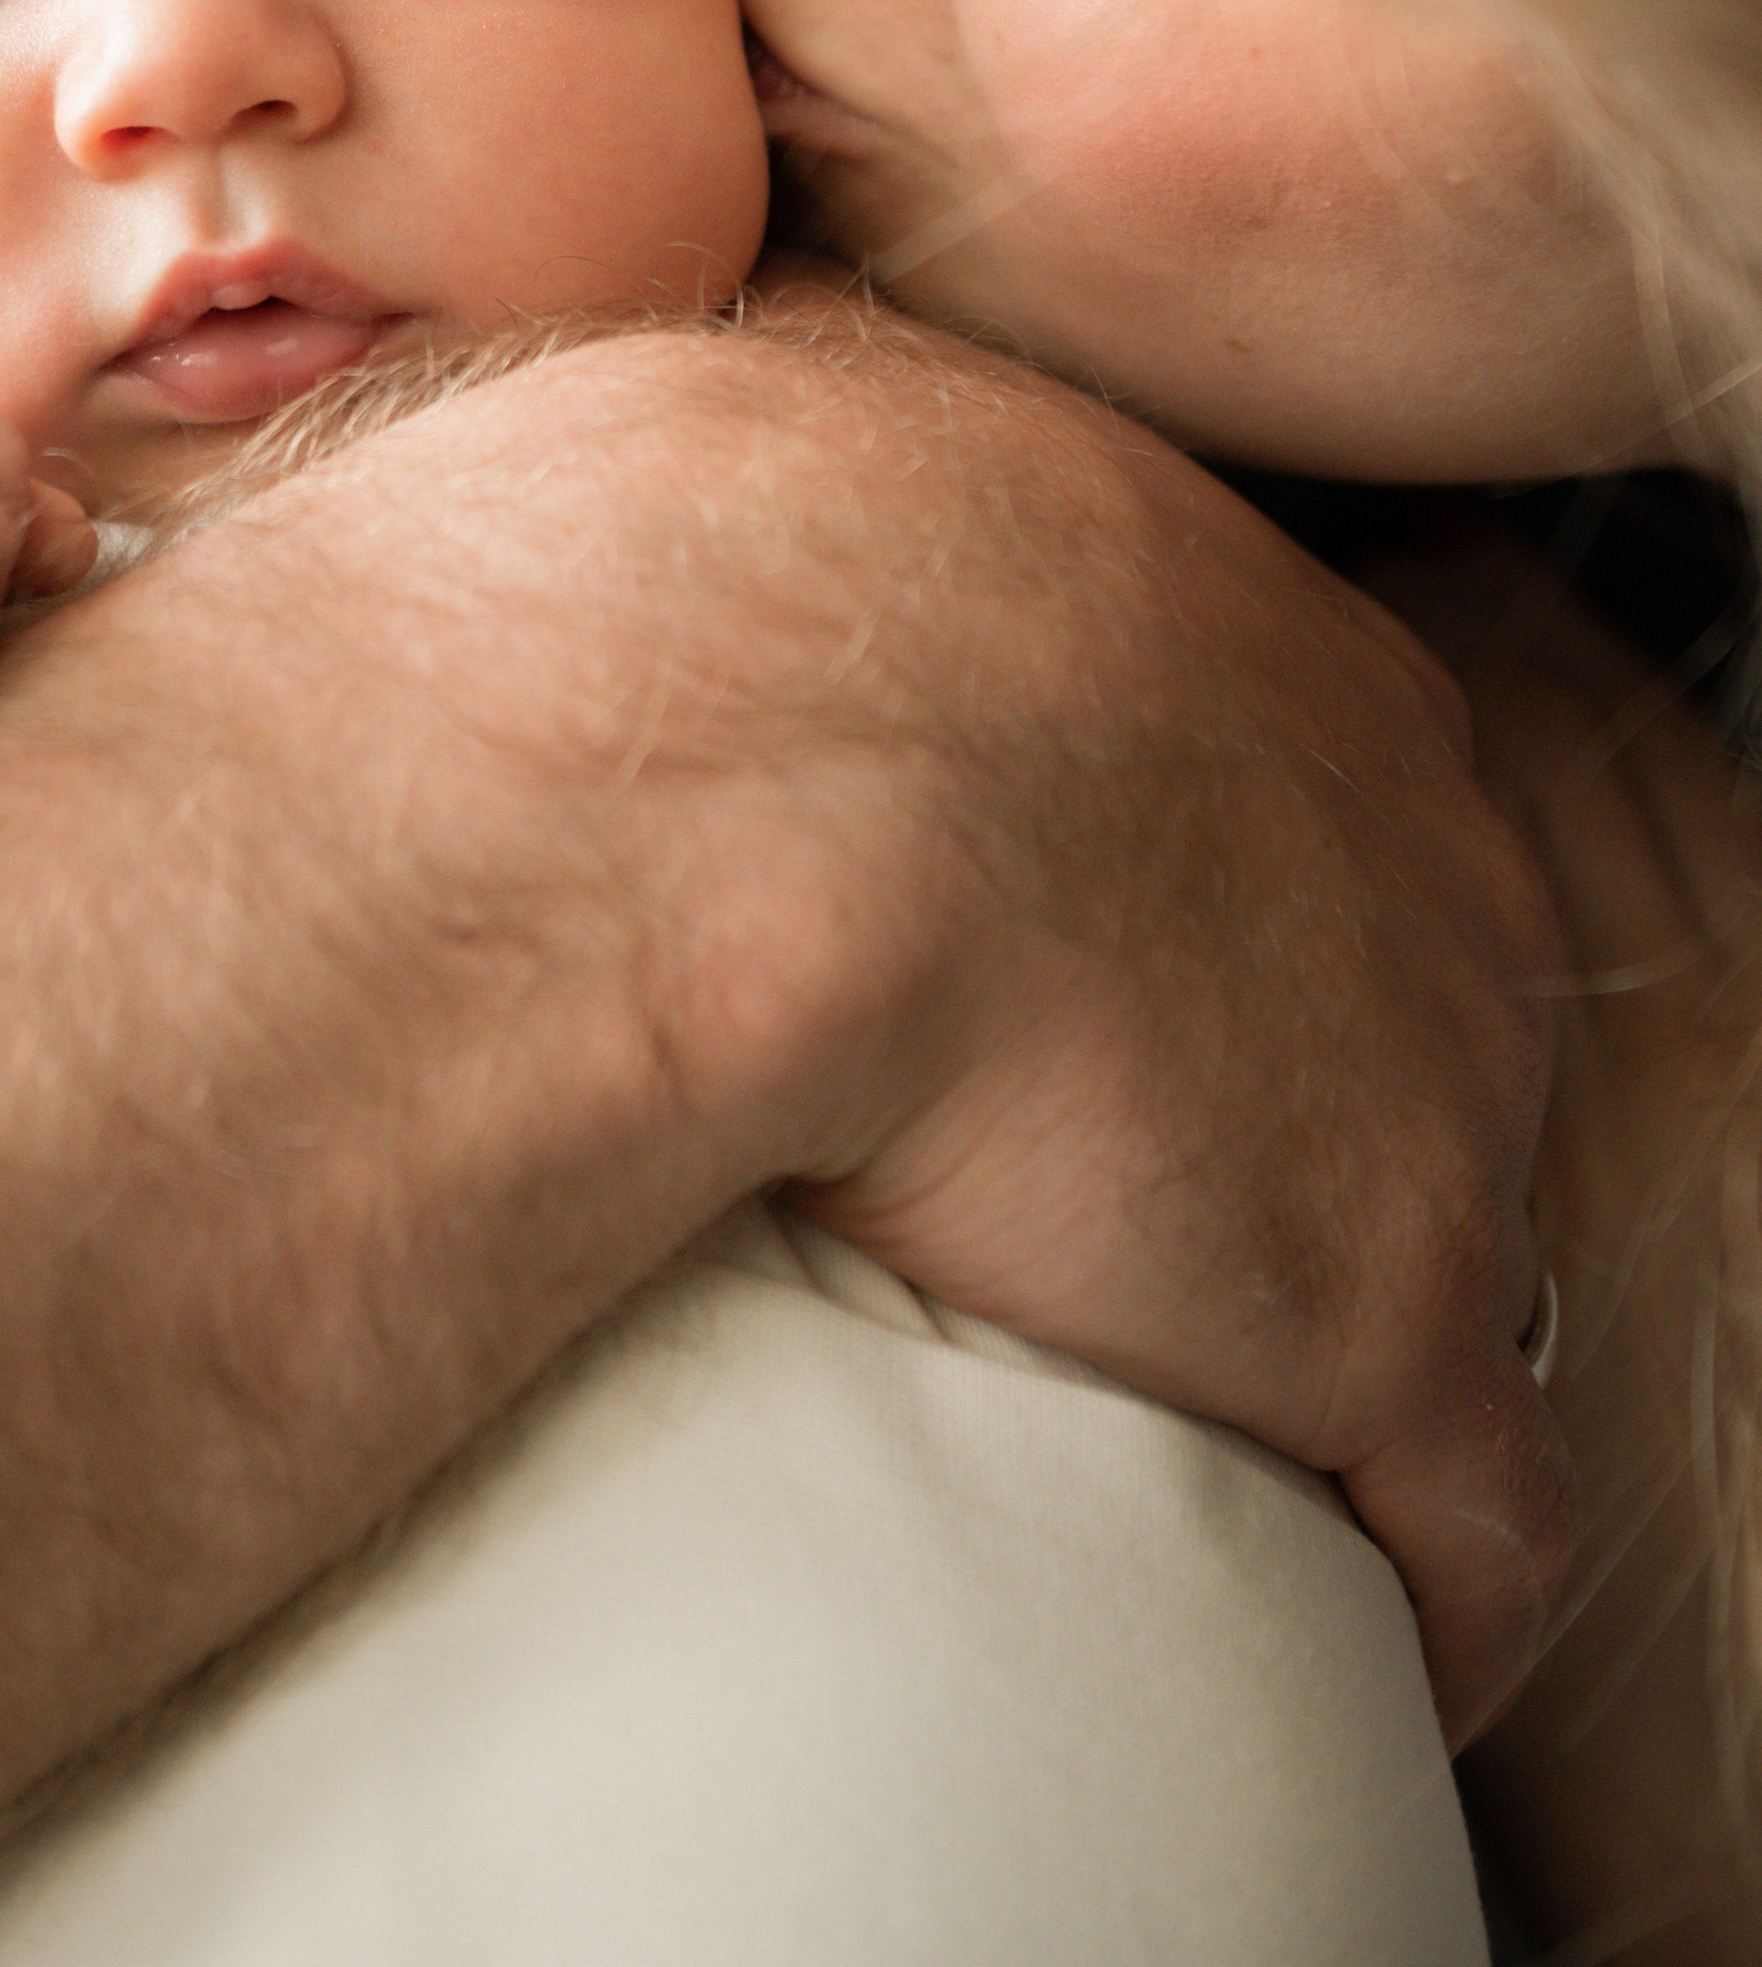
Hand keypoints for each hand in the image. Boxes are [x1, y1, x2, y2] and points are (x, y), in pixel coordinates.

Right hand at [766, 365, 1571, 1749]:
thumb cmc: (630, 583)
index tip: (1047, 969)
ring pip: (1448, 1208)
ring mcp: (1416, 1055)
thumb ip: (734, 468)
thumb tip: (580, 491)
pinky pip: (1475, 1500)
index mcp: (1207, 607)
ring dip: (1331, 1310)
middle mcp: (1374, 807)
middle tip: (1083, 1181)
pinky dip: (1419, 1577)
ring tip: (1173, 1399)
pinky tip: (1332, 1625)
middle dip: (1280, 1080)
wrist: (688, 756)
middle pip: (1386, 975)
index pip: (1262, 759)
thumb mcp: (715, 430)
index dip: (1167, 876)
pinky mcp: (1389, 1302)